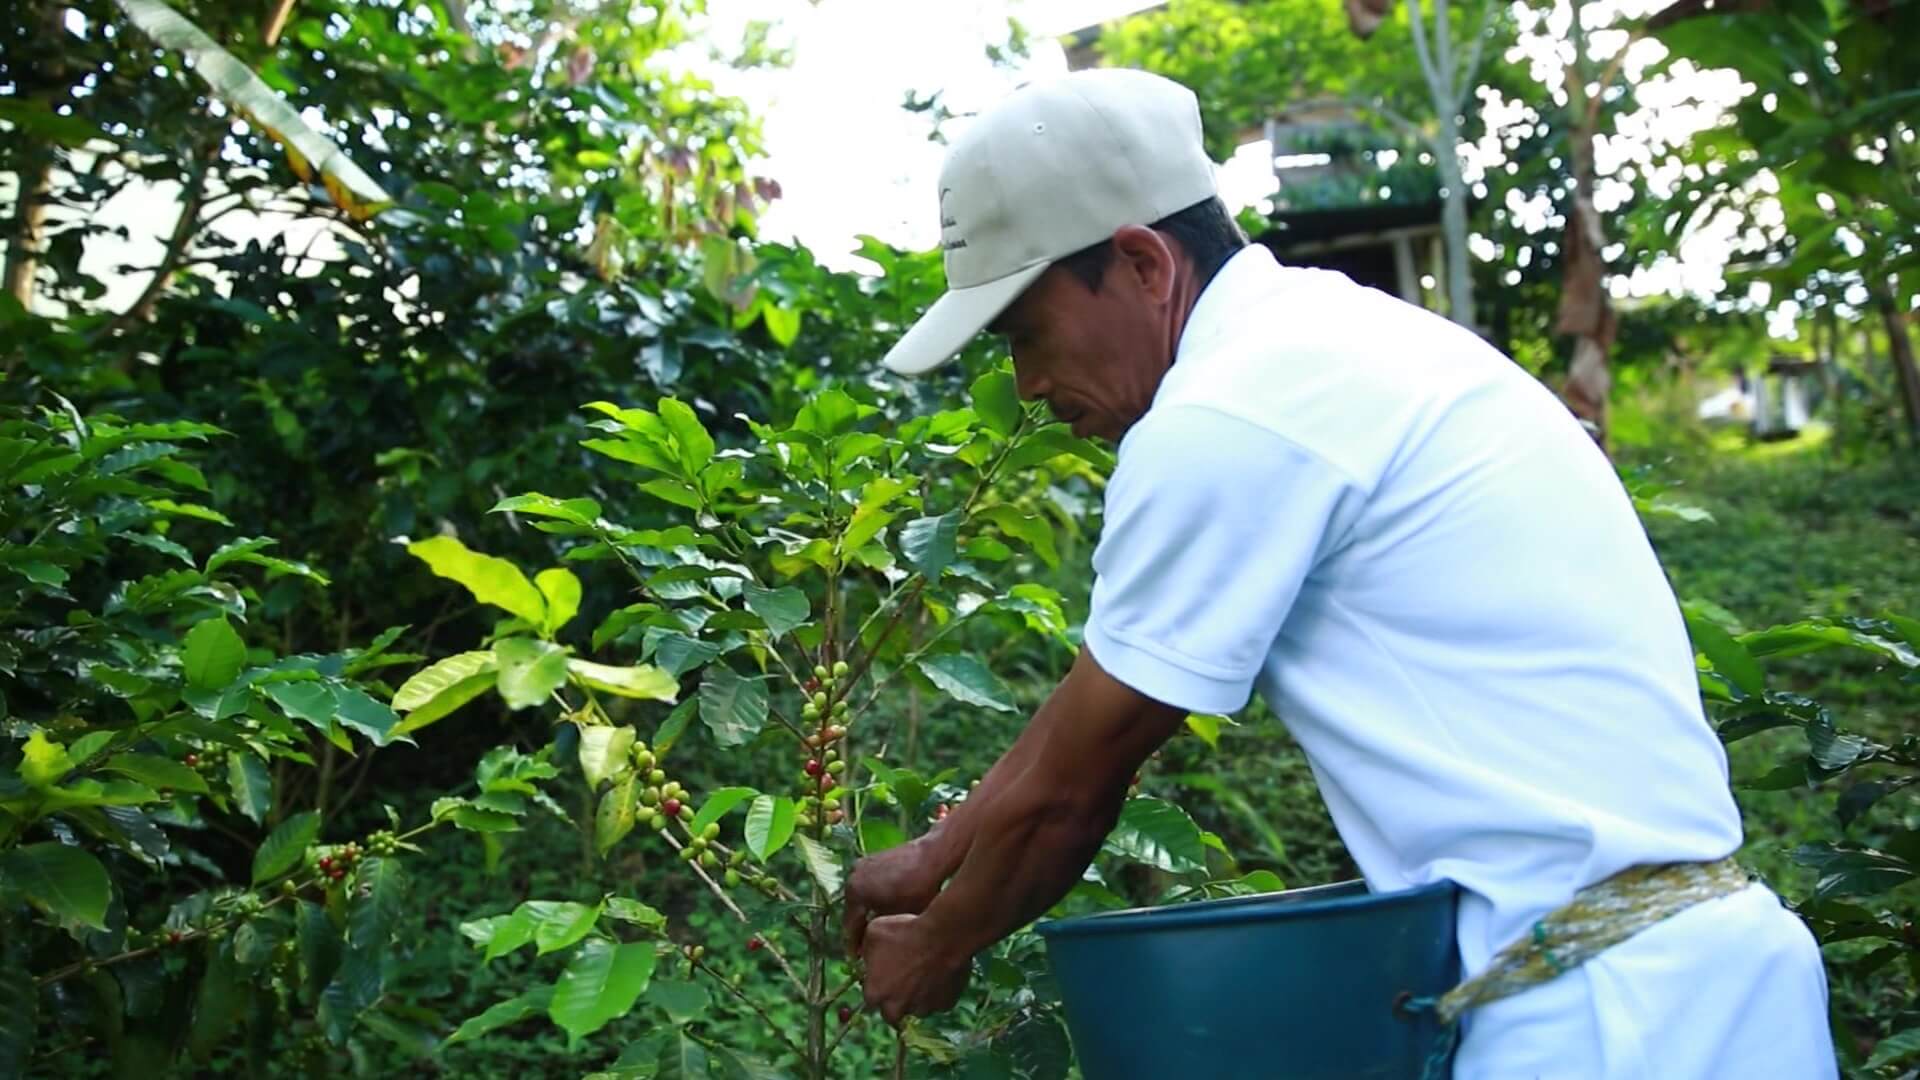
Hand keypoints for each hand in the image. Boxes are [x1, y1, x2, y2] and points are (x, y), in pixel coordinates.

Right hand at [843, 838, 946, 955]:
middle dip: (860, 929)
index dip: (855, 946)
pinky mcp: (873, 859)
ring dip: (867, 913)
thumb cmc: (919, 890)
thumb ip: (880, 935)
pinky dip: (874, 898)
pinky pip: (869, 885)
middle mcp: (852, 877)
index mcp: (855, 893)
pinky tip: (886, 909)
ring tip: (877, 929)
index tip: (858, 959)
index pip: (850, 927)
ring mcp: (862, 866)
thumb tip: (872, 951)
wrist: (935, 856)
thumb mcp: (899, 919)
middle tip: (867, 948)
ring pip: (861, 898)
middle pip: (853, 911)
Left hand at [859, 913, 970, 1024]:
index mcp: (875, 993)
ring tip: (923, 974)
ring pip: (917, 1008)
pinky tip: (939, 974)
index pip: (871, 998)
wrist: (942, 935)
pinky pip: (938, 1002)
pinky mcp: (944, 1005)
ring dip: (917, 997)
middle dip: (895, 1000)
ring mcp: (922, 1009)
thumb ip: (866, 950)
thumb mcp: (874, 932)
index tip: (884, 975)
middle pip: (892, 1013)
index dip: (877, 985)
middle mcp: (896, 1008)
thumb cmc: (905, 932)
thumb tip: (865, 955)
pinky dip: (938, 993)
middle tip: (902, 981)